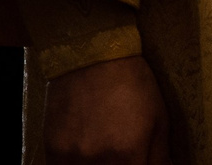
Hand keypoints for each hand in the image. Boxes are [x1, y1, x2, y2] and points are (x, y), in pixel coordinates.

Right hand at [43, 54, 167, 164]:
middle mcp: (99, 161)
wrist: (93, 58)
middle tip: (122, 156)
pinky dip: (76, 164)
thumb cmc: (132, 84)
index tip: (138, 162)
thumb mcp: (158, 117)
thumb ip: (159, 154)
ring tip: (105, 150)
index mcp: (129, 154)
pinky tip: (85, 152)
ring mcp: (72, 158)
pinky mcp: (52, 151)